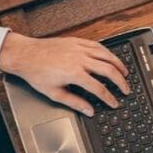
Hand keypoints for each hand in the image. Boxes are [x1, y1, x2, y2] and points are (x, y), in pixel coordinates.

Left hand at [0, 32, 130, 115]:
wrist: (26, 55)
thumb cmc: (37, 73)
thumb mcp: (54, 93)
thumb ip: (75, 102)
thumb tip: (89, 111)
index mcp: (75, 73)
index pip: (99, 88)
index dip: (109, 98)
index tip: (115, 103)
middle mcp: (80, 59)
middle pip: (108, 70)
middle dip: (121, 82)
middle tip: (126, 89)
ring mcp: (79, 48)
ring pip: (106, 55)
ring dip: (118, 65)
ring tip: (125, 73)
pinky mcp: (76, 41)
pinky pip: (97, 46)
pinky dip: (107, 52)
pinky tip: (111, 57)